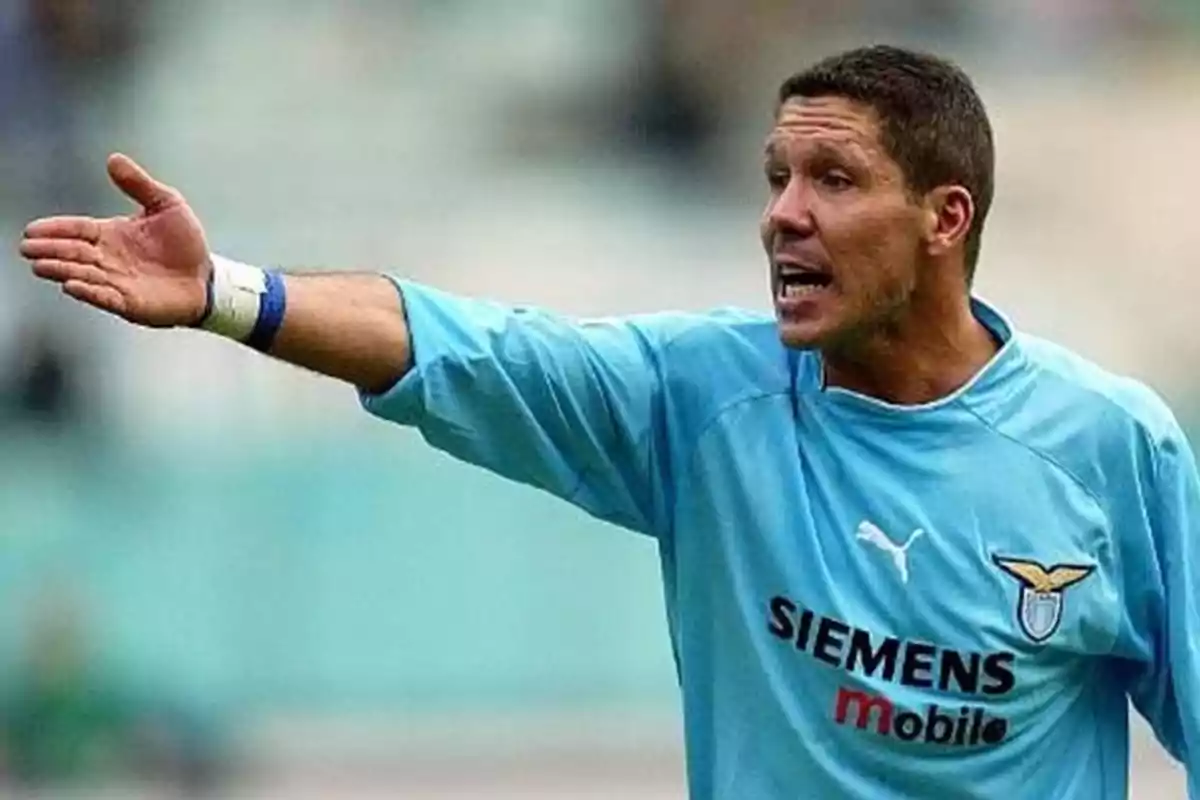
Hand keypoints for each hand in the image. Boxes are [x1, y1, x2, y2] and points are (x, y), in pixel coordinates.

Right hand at [20, 154, 211, 327]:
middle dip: (50, 251)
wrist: (207, 278)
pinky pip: (105, 298)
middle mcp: (108, 259)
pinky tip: (71, 286)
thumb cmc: (185, 243)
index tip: (32, 230)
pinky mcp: (130, 303)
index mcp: (111, 234)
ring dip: (62, 271)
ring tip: (41, 266)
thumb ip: (139, 184)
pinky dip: (88, 292)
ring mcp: (117, 282)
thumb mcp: (167, 205)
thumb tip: (113, 159)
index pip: (77, 230)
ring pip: (83, 275)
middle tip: (28, 248)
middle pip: (73, 253)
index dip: (55, 229)